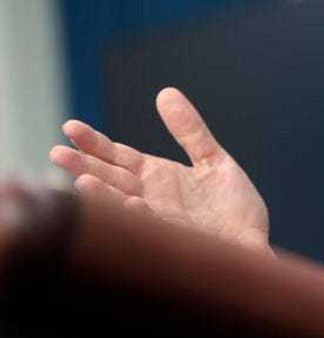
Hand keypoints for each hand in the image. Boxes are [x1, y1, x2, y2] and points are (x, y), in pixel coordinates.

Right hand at [49, 87, 270, 251]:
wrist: (253, 244)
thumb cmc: (232, 208)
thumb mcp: (214, 161)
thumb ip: (190, 131)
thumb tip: (165, 93)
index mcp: (157, 177)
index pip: (118, 156)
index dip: (95, 143)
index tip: (70, 127)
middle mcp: (151, 198)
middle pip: (111, 178)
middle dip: (84, 167)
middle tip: (56, 152)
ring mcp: (160, 220)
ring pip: (124, 205)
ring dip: (104, 195)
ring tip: (83, 181)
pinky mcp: (177, 240)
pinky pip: (154, 226)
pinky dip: (141, 215)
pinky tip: (131, 202)